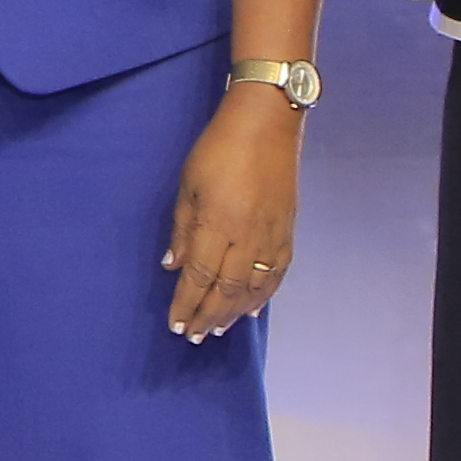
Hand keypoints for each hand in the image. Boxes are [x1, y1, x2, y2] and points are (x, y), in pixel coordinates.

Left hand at [161, 86, 304, 339]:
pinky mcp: (288, 231)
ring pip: (254, 287)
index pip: (198, 276)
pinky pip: (276, 273)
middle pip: (226, 289)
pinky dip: (264, 294)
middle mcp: (247, 236)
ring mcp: (272, 235)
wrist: (267, 125)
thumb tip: (172, 267)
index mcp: (217, 223)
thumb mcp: (188, 185)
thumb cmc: (218, 149)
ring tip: (218, 329)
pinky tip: (252, 308)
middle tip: (194, 336)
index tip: (176, 325)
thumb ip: (181, 230)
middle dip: (208, 315)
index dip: (186, 304)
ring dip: (234, 312)